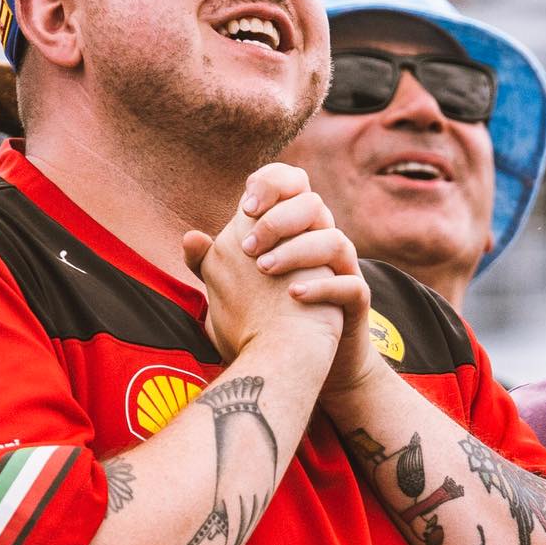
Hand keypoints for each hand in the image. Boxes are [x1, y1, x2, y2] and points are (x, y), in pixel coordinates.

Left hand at [227, 163, 378, 400]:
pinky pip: (351, 285)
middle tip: (248, 248)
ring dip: (298, 251)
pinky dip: (324, 287)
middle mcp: (321, 242)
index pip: (293, 184)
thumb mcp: (235, 288)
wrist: (302, 361)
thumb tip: (190, 238)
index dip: (273, 183)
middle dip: (278, 220)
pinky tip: (294, 295)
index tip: (245, 207)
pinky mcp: (355, 303)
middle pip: (313, 205)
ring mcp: (342, 271)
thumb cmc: (268, 318)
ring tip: (265, 270)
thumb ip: (211, 263)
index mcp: (295, 230)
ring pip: (335, 241)